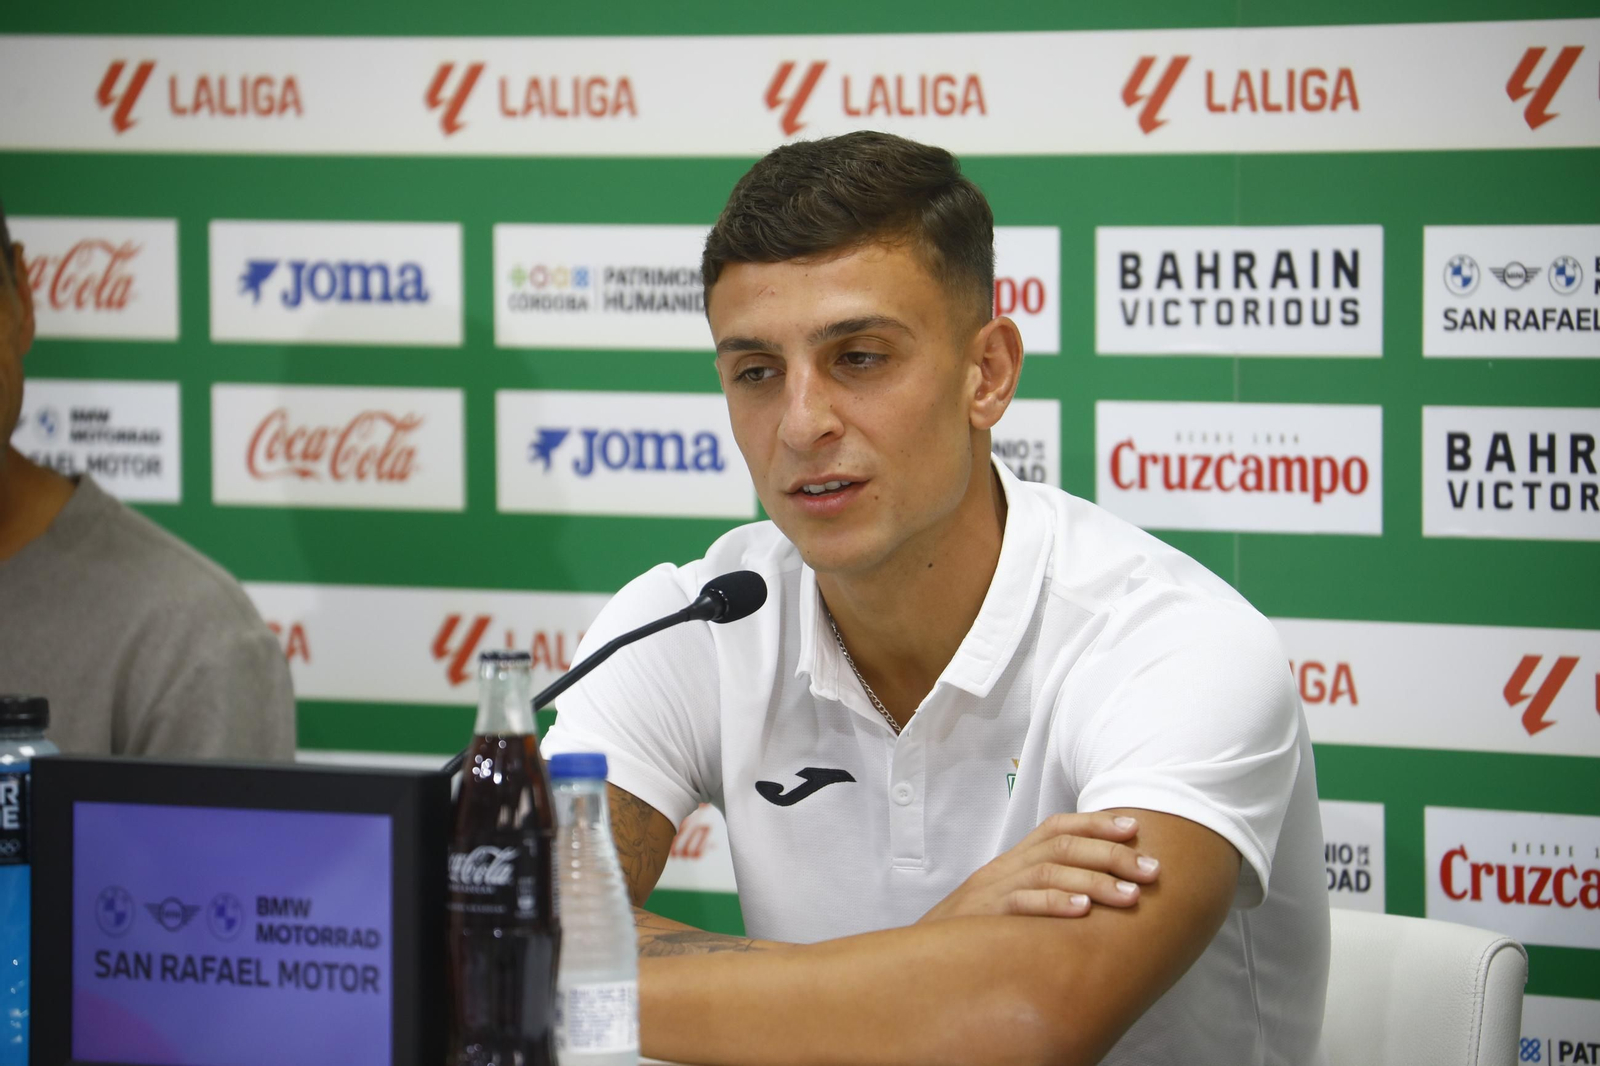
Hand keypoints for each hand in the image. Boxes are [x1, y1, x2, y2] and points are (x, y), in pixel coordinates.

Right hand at [917, 812, 1160, 921]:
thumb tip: (1097, 896)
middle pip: (1062, 846)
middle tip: (1152, 870)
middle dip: (1112, 855)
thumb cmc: (972, 936)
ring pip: (1048, 871)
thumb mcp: (1007, 906)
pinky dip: (1055, 904)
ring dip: (1096, 881)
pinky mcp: (982, 918)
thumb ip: (1042, 894)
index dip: (1096, 823)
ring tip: (1131, 895)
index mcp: (1011, 862)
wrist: (916, 959)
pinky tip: (1084, 912)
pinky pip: (1021, 904)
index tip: (1135, 828)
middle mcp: (1003, 869)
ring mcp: (991, 891)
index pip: (1056, 827)